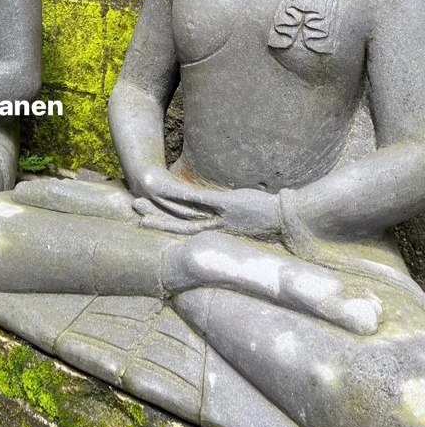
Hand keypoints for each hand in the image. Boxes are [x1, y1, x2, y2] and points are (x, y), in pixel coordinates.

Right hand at [130, 165, 281, 238]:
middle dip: (157, 219)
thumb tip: (223, 212)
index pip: (187, 231)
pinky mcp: (228, 206)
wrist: (291, 220)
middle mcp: (216, 228)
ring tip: (143, 204)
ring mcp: (221, 217)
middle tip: (135, 214)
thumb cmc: (270, 220)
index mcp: (219, 232)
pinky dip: (185, 199)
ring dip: (163, 210)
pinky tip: (170, 194)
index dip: (166, 226)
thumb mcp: (246, 221)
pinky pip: (202, 203)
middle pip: (180, 226)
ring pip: (186, 215)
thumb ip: (230, 218)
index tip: (147, 221)